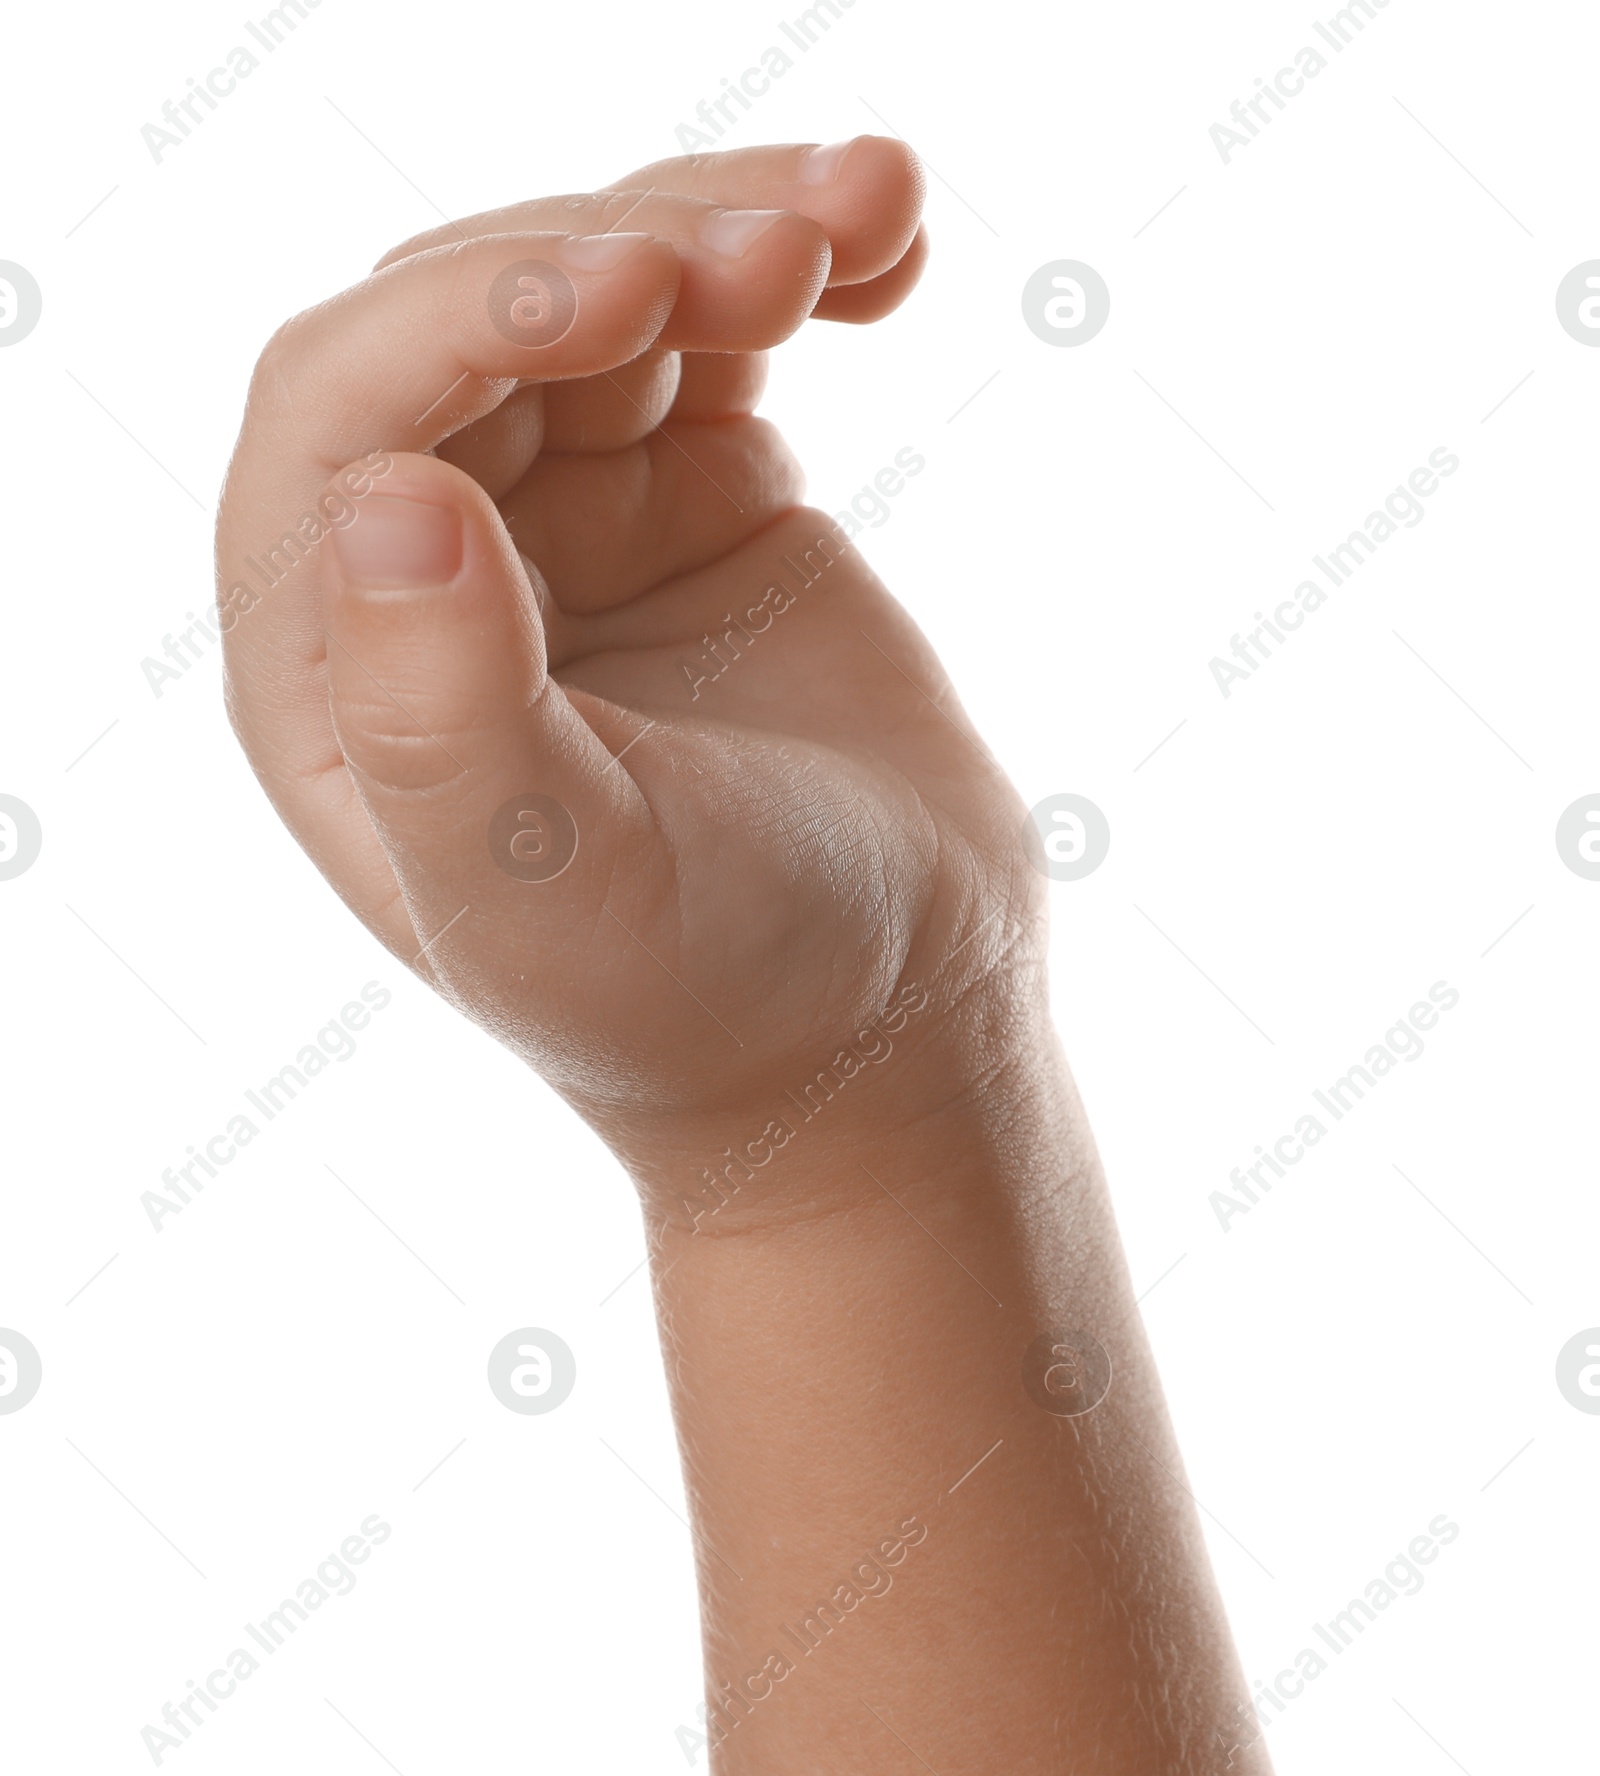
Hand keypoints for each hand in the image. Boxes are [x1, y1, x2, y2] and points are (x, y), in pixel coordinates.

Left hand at [216, 139, 1041, 1211]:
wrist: (882, 1036)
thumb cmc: (709, 1000)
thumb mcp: (561, 889)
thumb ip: (445, 713)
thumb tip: (377, 493)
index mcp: (334, 673)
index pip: (343, 411)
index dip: (467, 315)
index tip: (635, 293)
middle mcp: (427, 579)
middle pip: (471, 319)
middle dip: (619, 250)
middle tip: (778, 261)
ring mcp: (563, 528)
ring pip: (604, 296)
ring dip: (723, 228)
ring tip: (864, 219)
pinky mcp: (693, 501)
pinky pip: (719, 334)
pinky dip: (798, 267)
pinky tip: (888, 254)